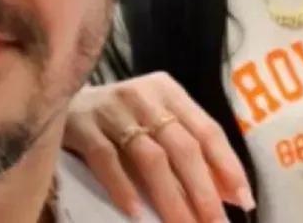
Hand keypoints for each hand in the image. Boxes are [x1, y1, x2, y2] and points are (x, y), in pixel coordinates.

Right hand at [64, 72, 255, 221]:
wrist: (59, 97)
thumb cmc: (119, 119)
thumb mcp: (156, 124)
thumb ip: (189, 150)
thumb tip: (230, 193)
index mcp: (168, 91)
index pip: (207, 130)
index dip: (228, 167)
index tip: (243, 201)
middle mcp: (143, 95)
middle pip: (182, 146)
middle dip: (204, 191)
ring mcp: (111, 108)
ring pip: (150, 158)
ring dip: (171, 199)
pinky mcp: (82, 125)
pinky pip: (107, 159)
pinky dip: (123, 188)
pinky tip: (135, 214)